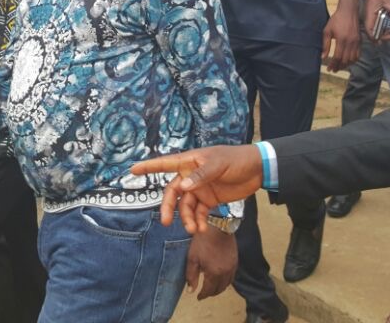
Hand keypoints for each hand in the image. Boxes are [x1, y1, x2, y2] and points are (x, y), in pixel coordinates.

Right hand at [130, 145, 263, 233]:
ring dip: (186, 218)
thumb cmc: (236, 159)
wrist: (257, 170)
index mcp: (190, 162)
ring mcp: (200, 188)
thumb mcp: (219, 164)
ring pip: (185, 206)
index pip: (165, 163)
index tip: (132, 170)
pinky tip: (201, 229)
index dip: (149, 166)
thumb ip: (201, 175)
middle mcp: (191, 175)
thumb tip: (183, 187)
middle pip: (173, 192)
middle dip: (168, 207)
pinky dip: (198, 221)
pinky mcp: (210, 200)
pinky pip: (199, 212)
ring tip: (193, 230)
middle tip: (165, 222)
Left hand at [185, 227, 236, 299]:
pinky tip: (220, 278)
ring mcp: (232, 267)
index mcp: (213, 273)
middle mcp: (225, 273)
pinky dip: (226, 281)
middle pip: (219, 289)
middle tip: (205, 293)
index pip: (208, 290)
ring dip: (219, 288)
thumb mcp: (192, 258)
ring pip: (226, 284)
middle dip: (211, 293)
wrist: (218, 226)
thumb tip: (191, 291)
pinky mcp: (236, 262)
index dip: (202, 295)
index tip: (198, 297)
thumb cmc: (203, 241)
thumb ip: (191, 276)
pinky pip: (232, 277)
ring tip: (212, 287)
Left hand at [322, 6, 359, 71]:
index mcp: (341, 40)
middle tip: (334, 70)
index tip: (329, 69)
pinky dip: (353, 60)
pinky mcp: (360, 40)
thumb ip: (325, 45)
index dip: (333, 65)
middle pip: (346, 60)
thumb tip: (323, 57)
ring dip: (346, 65)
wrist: (348, 11)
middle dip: (339, 67)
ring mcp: (356, 42)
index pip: (338, 57)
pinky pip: (358, 54)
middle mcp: (350, 42)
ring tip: (340, 67)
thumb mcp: (327, 31)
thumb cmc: (336, 20)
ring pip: (353, 59)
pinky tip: (348, 61)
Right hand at [362, 0, 389, 43]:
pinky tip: (387, 29)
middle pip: (372, 36)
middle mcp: (367, 21)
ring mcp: (369, 21)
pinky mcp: (371, 20)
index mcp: (369, 17)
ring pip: (373, 34)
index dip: (378, 38)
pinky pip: (374, 30)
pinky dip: (381, 32)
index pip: (370, 32)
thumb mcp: (387, 0)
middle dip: (382, 38)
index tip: (388, 36)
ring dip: (381, 36)